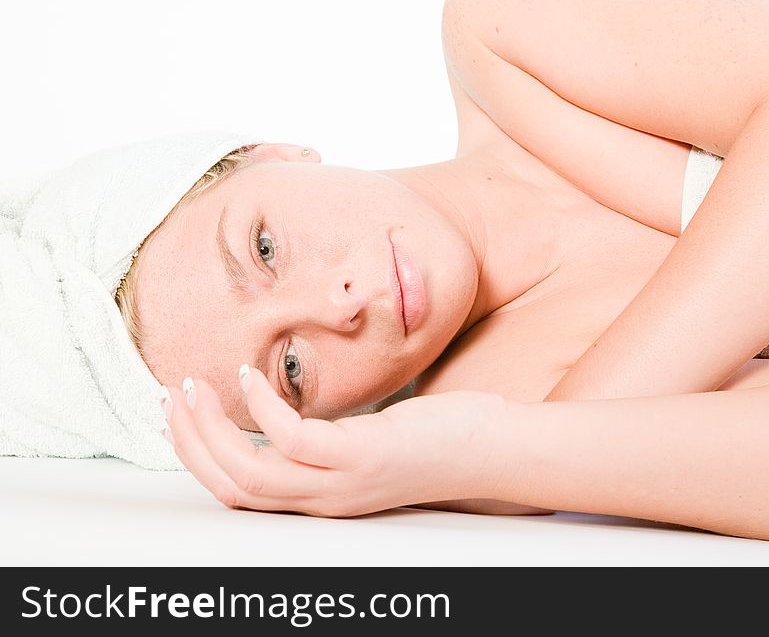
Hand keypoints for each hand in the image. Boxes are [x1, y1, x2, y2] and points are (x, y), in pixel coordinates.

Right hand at [162, 366, 509, 516]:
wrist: (493, 453)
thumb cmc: (434, 442)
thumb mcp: (367, 446)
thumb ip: (329, 441)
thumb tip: (295, 414)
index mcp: (321, 496)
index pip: (239, 494)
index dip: (199, 459)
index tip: (180, 418)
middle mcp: (325, 499)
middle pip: (231, 488)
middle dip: (190, 444)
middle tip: (170, 398)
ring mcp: (343, 482)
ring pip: (250, 473)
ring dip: (211, 430)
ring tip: (193, 387)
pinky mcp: (364, 456)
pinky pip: (294, 439)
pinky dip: (263, 407)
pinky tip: (252, 375)